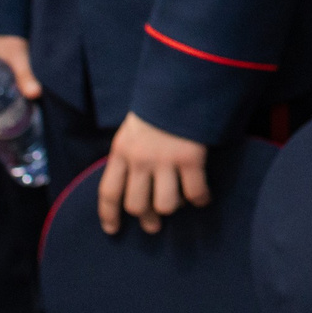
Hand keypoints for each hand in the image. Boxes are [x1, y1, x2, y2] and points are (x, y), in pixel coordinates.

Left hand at [100, 110, 209, 234]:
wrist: (182, 82)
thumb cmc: (157, 105)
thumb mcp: (132, 129)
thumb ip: (129, 154)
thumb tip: (134, 183)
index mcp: (121, 151)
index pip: (108, 192)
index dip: (109, 215)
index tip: (112, 230)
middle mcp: (140, 160)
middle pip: (136, 205)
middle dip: (146, 218)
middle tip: (153, 224)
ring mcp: (165, 160)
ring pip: (165, 205)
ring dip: (173, 207)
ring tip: (179, 202)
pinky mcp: (191, 159)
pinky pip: (194, 193)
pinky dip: (200, 198)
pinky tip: (202, 197)